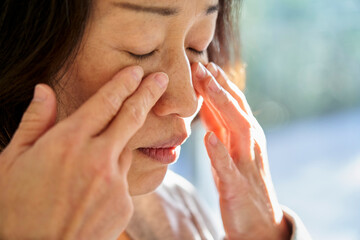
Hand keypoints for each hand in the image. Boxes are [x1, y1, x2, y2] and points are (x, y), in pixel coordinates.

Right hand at [0, 66, 167, 239]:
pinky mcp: (124, 204)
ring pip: (126, 151)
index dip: (124, 84)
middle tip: (162, 79)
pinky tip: (91, 191)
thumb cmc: (15, 209)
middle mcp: (97, 158)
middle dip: (148, 94)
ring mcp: (115, 182)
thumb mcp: (11, 161)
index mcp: (68, 142)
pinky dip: (112, 177)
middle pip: (131, 118)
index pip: (104, 103)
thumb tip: (44, 90)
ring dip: (119, 146)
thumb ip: (34, 122)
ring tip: (95, 161)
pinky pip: (123, 180)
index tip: (137, 72)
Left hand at [192, 62, 290, 239]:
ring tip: (204, 85)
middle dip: (218, 86)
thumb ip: (218, 125)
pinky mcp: (237, 186)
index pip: (233, 103)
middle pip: (235, 108)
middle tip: (200, 65)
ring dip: (220, 104)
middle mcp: (250, 144)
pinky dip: (219, 151)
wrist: (258, 223)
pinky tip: (209, 137)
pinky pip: (227, 167)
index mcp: (246, 135)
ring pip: (236, 128)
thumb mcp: (228, 148)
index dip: (218, 83)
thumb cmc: (240, 180)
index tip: (202, 63)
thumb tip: (203, 101)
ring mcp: (245, 164)